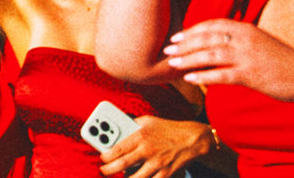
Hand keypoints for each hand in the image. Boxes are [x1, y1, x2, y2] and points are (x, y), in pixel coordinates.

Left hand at [99, 116, 215, 177]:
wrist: (191, 139)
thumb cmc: (166, 128)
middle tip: (104, 171)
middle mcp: (147, 150)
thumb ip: (131, 125)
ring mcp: (157, 163)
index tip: (102, 159)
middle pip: (122, 165)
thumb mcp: (147, 121)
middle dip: (109, 170)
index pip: (117, 149)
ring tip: (121, 177)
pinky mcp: (166, 173)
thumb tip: (117, 131)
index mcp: (140, 136)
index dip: (106, 156)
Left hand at [164, 18, 293, 100]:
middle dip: (185, 44)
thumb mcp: (258, 41)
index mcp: (245, 28)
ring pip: (211, 55)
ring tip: (172, 64)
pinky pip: (222, 75)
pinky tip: (189, 78)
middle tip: (168, 50)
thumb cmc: (280, 60)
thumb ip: (237, 39)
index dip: (192, 30)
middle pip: (207, 38)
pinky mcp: (251, 75)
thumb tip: (213, 43)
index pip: (212, 24)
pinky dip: (203, 76)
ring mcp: (247, 56)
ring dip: (189, 59)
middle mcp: (244, 38)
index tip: (176, 36)